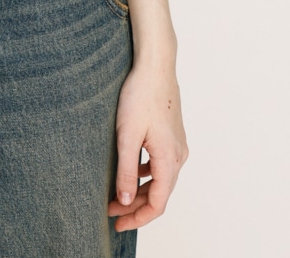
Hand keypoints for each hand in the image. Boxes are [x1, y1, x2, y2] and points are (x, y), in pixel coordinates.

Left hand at [107, 59, 188, 231]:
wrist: (155, 66)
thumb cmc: (140, 96)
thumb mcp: (127, 135)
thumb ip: (125, 170)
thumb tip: (124, 200)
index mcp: (169, 160)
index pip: (157, 204)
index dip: (138, 218)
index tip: (117, 224)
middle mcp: (178, 156)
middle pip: (159, 194)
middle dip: (135, 206)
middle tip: (110, 211)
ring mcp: (178, 145)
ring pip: (160, 179)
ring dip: (139, 190)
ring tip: (115, 194)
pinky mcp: (173, 136)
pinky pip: (161, 165)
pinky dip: (145, 174)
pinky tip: (130, 170)